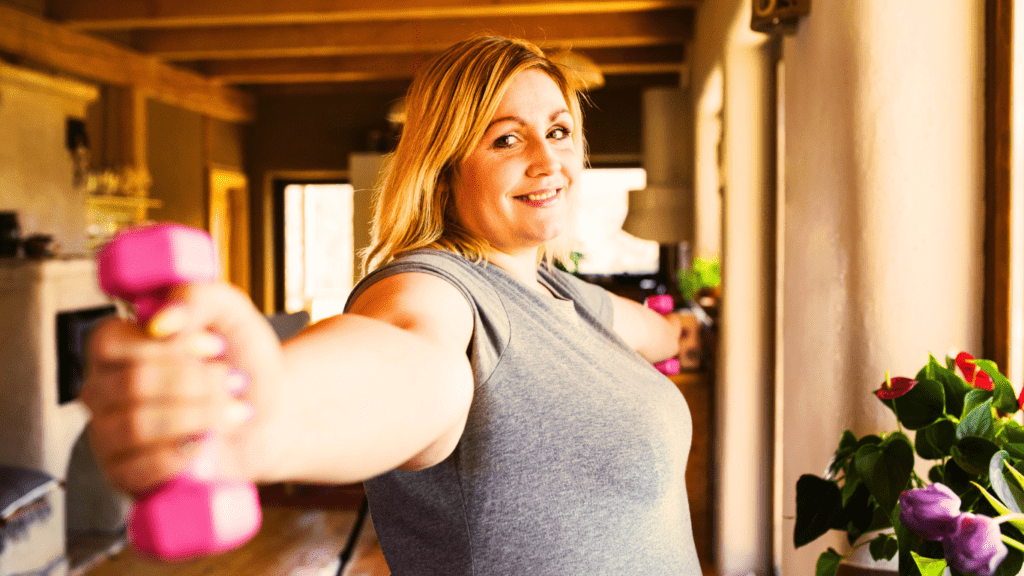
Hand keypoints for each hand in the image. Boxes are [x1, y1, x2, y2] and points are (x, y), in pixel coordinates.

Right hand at [81, 281, 284, 495]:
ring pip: (136, 424)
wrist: (273, 413)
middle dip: (199, 382)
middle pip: (133, 383)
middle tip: (234, 381)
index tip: (216, 346)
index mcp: (115, 347)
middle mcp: (102, 390)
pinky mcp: (125, 477)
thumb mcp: (231, 312)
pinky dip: (187, 454)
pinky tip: (210, 441)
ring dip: (200, 415)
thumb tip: (161, 320)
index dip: (171, 345)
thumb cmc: (243, 361)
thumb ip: (197, 295)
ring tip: (233, 410)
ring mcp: (109, 436)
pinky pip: (140, 468)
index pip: (111, 341)